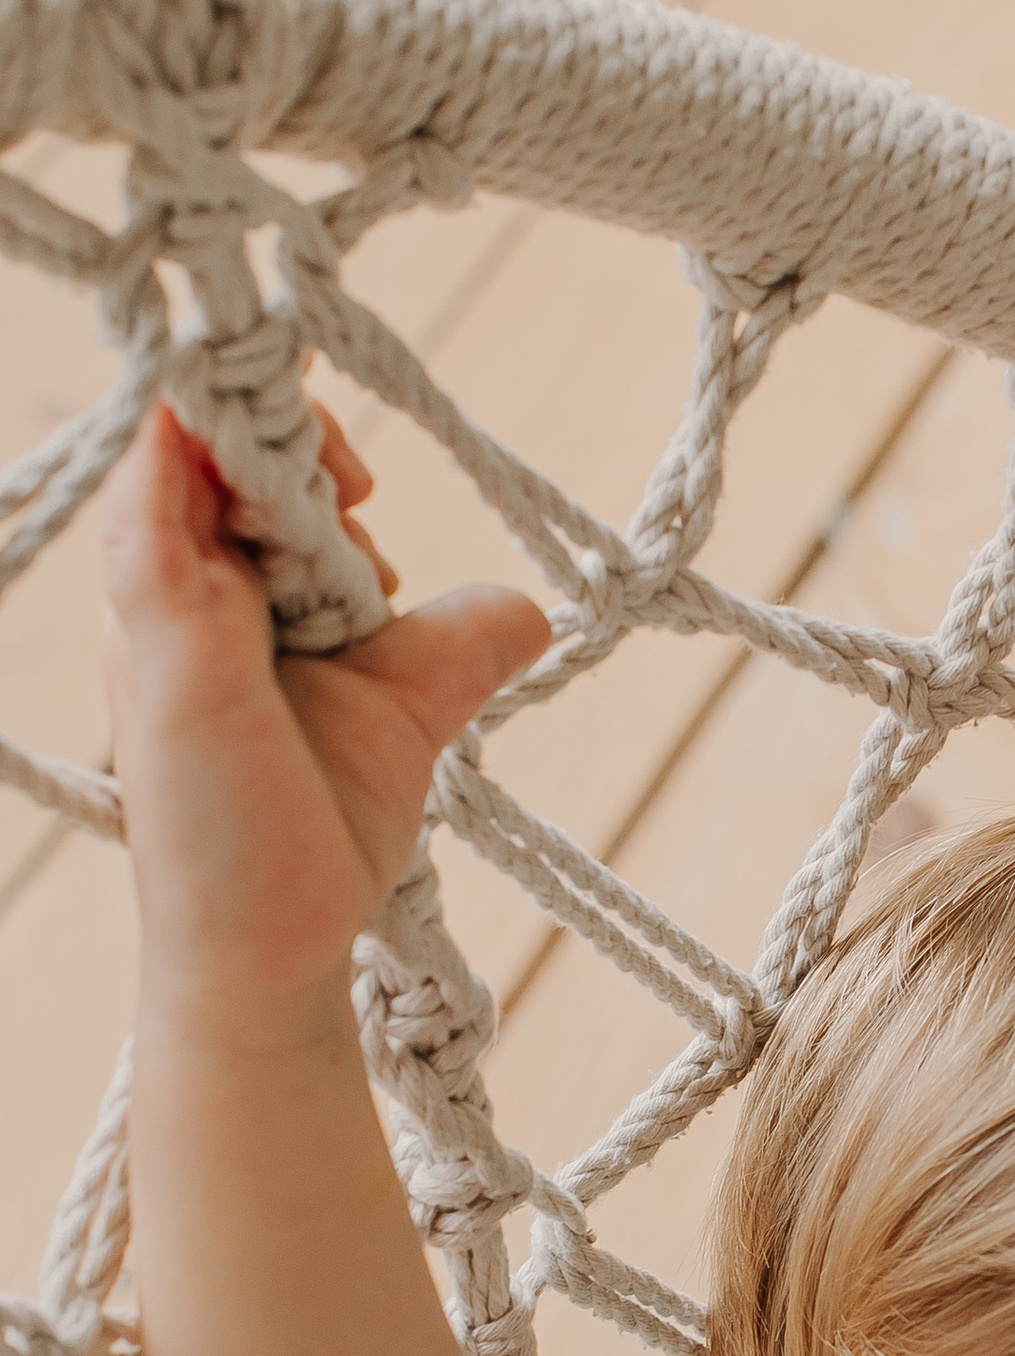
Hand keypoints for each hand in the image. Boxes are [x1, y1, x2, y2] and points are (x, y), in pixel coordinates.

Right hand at [102, 402, 550, 1035]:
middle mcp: (173, 589)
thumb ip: (453, 645)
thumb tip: (526, 606)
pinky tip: (217, 412)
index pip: (238, 464)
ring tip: (342, 474)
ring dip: (258, 427)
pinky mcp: (159, 642)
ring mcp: (157, 612)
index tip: (367, 484)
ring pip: (178, 452)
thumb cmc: (313, 827)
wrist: (277, 943)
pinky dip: (179, 445)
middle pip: (211, 442)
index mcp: (217, 592)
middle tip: (361, 484)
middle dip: (295, 431)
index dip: (305, 443)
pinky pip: (146, 510)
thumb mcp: (402, 705)